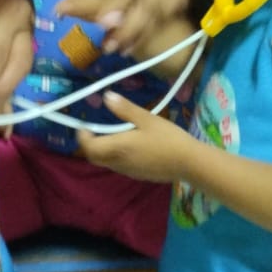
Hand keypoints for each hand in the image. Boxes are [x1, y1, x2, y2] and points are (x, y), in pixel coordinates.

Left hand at [77, 91, 192, 182]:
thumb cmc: (168, 138)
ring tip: (113, 133)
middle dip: (90, 144)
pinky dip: (115, 155)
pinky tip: (129, 145)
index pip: (89, 147)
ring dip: (103, 150)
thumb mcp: (147, 119)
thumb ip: (125, 109)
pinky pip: (118, 165)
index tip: (84, 124)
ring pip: (106, 162)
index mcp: (118, 148)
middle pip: (94, 157)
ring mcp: (128, 171)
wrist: (189, 163)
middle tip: (94, 129)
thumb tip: (106, 97)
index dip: (82, 136)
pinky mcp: (137, 175)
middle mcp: (118, 162)